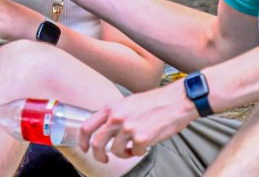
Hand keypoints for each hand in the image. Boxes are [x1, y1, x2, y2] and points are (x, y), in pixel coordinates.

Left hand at [79, 80, 195, 162]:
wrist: (176, 100)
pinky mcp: (142, 138)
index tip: (85, 148)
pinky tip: (144, 145)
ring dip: (123, 153)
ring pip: (115, 151)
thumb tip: (104, 129)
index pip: (86, 126)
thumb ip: (115, 114)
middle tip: (104, 158)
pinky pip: (134, 153)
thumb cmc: (155, 101)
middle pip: (96, 143)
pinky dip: (138, 152)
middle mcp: (117, 117)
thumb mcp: (128, 102)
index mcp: (111, 107)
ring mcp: (129, 128)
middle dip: (99, 155)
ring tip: (132, 148)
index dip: (82, 141)